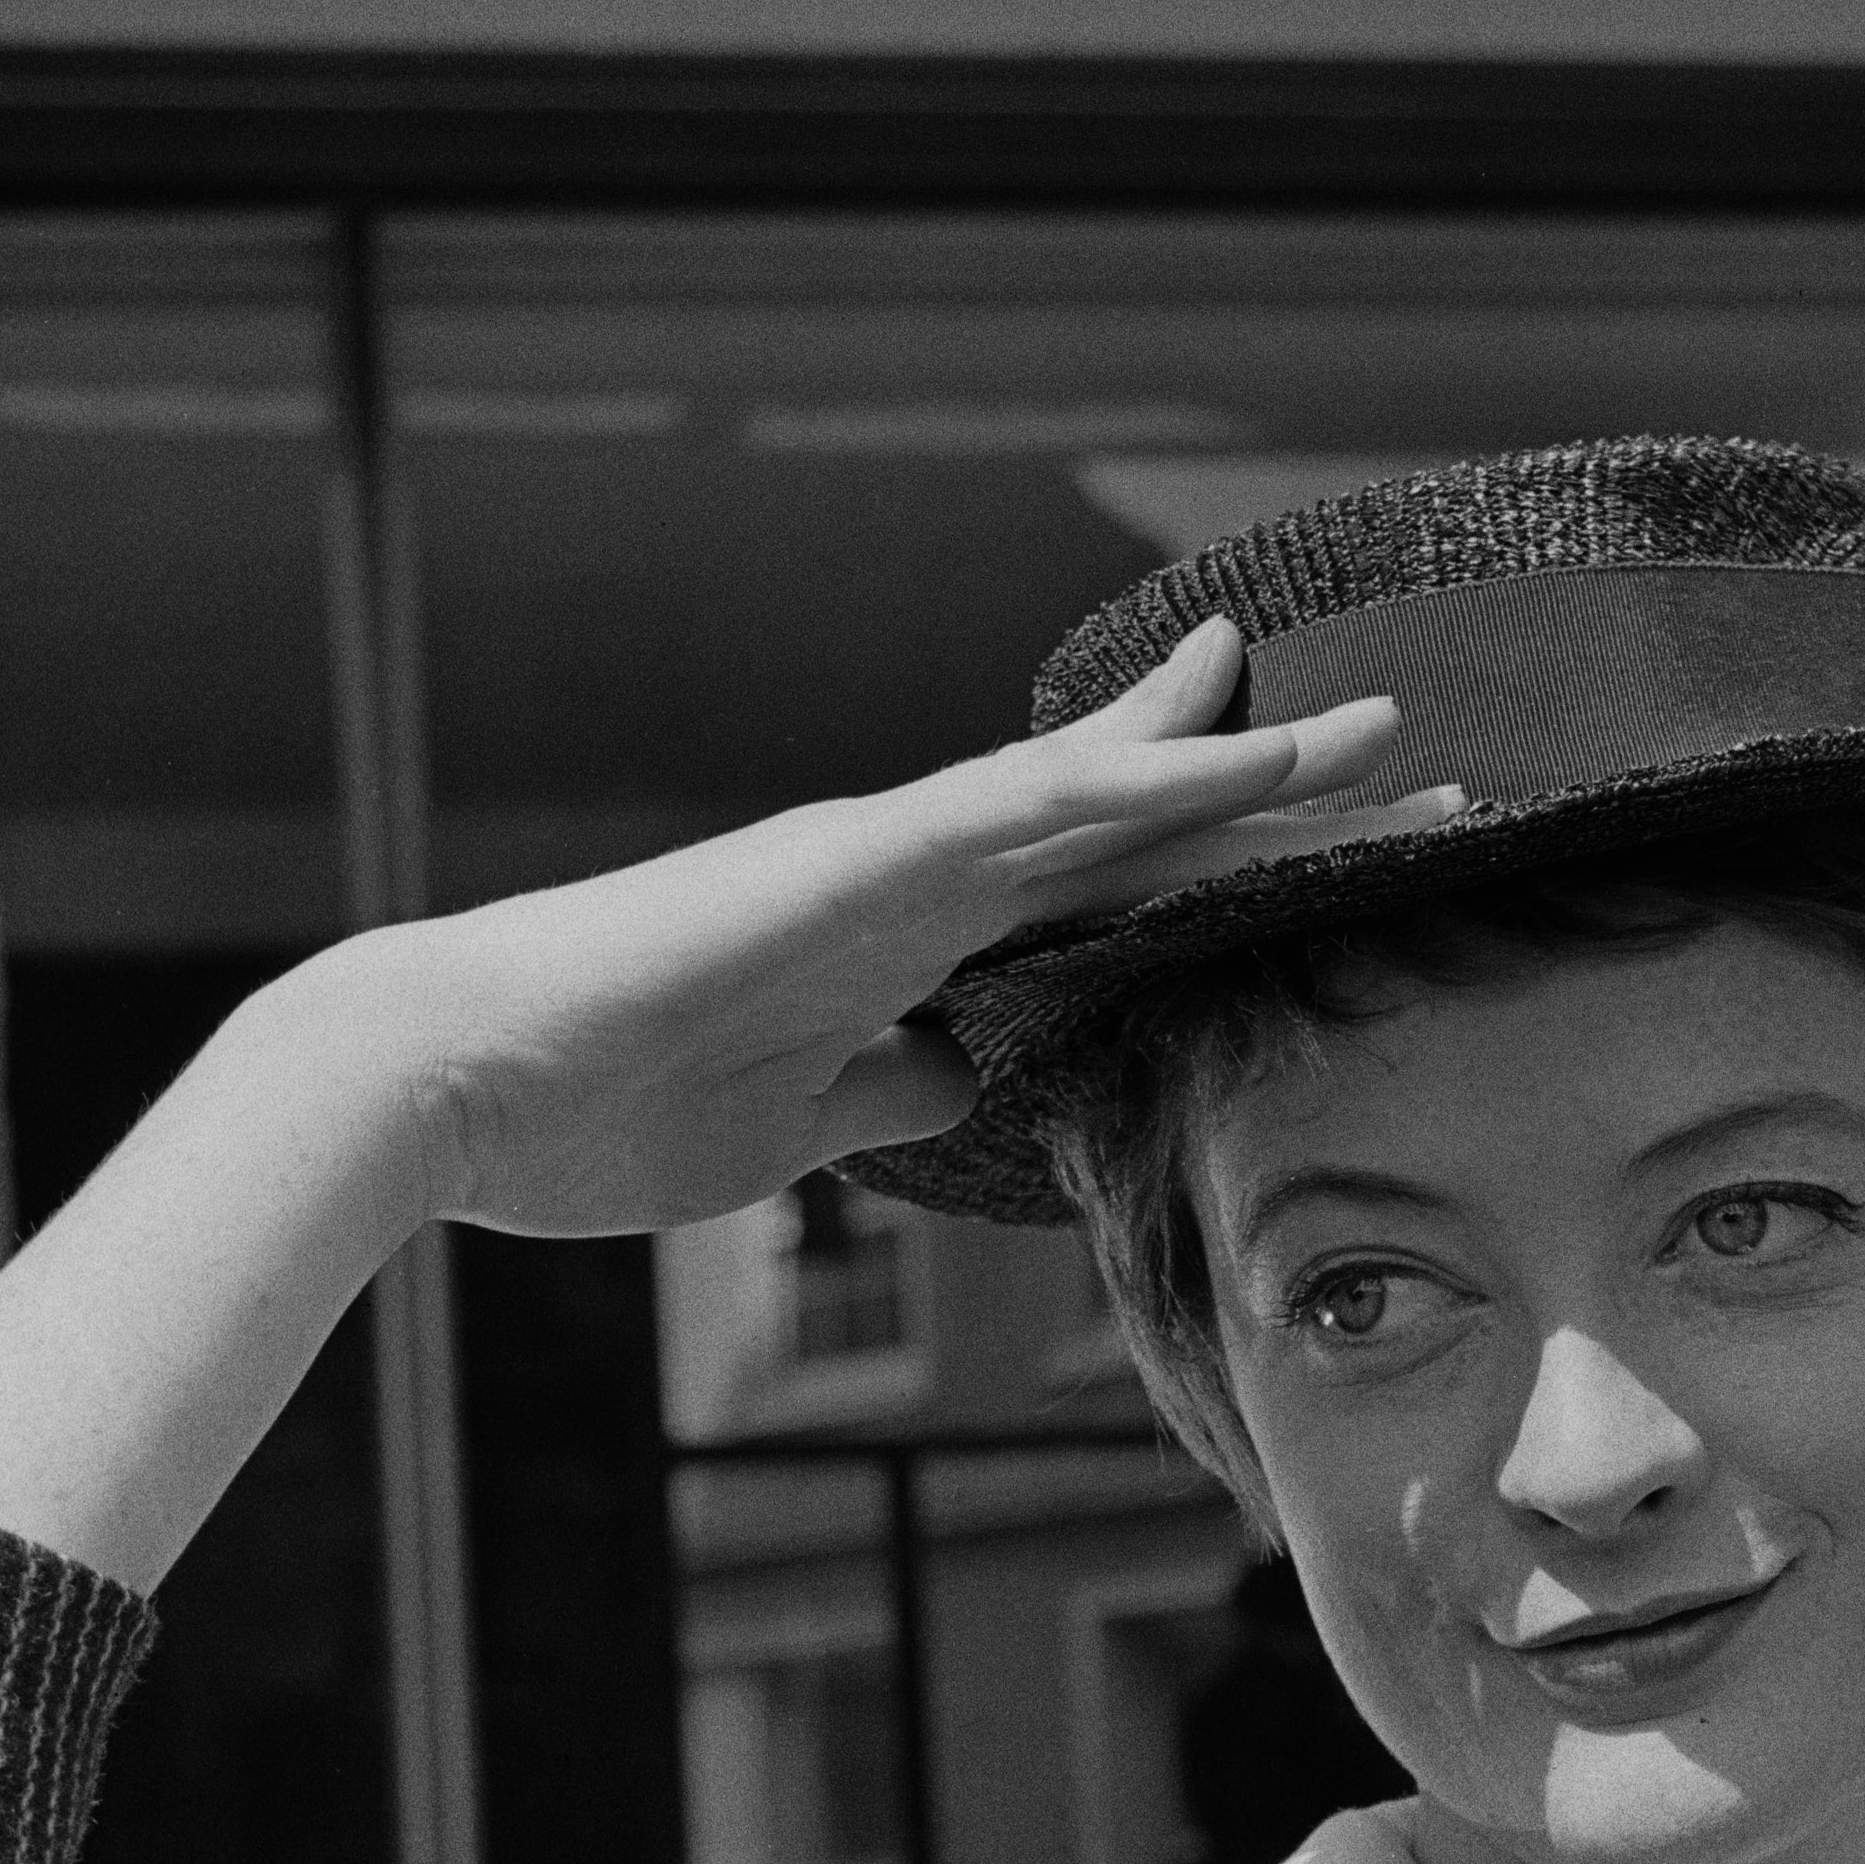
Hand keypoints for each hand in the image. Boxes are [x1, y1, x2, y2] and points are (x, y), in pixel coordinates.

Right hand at [276, 617, 1442, 1246]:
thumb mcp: (790, 1133)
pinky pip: (1025, 814)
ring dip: (1248, 768)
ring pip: (1105, 797)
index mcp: (900, 948)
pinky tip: (1241, 764)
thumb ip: (883, 1094)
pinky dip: (1139, 786)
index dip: (1214, 866)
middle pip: (1133, 830)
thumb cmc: (589, 1114)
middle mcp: (908, 880)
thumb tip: (958, 1084)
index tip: (1322, 847)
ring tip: (1386, 731)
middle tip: (1422, 769)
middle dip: (1278, 804)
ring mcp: (883, 864)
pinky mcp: (851, 870)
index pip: (1095, 895)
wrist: (442, 1087)